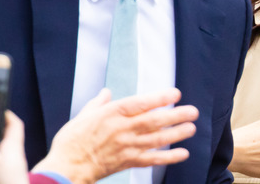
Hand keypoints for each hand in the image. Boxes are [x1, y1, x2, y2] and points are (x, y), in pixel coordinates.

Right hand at [32, 88, 197, 182]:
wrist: (67, 167)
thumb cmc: (72, 140)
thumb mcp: (83, 115)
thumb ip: (98, 103)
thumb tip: (106, 92)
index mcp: (112, 114)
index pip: (140, 103)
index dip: (159, 98)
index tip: (175, 94)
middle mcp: (122, 129)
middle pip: (154, 121)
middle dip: (175, 116)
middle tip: (193, 111)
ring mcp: (127, 147)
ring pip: (156, 139)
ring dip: (176, 134)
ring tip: (191, 128)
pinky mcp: (128, 162)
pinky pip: (152, 159)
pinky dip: (168, 157)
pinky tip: (182, 153)